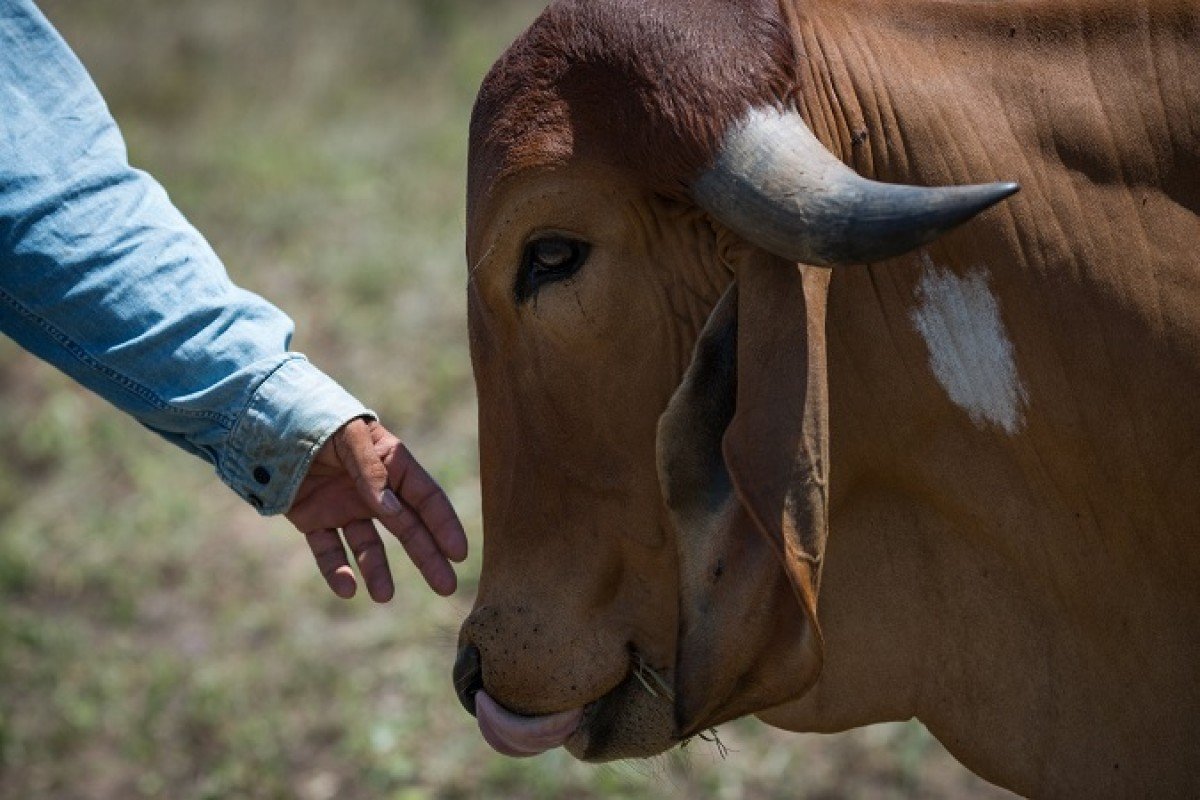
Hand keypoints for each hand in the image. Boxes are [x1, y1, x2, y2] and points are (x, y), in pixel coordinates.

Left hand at [285, 417, 467, 600]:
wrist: (268, 421)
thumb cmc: (318, 419)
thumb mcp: (350, 436)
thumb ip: (371, 470)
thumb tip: (391, 509)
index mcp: (392, 465)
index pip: (426, 499)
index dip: (444, 525)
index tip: (458, 554)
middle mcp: (374, 491)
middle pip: (407, 528)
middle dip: (427, 557)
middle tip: (445, 586)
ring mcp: (345, 508)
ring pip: (369, 546)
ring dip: (378, 571)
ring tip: (383, 596)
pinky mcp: (315, 520)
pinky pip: (329, 550)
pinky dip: (336, 570)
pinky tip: (345, 588)